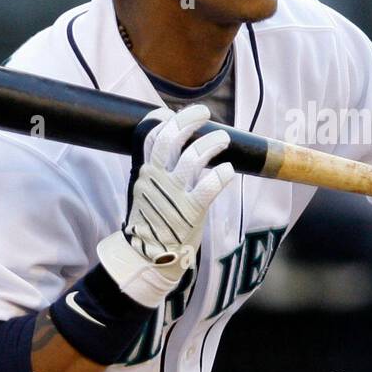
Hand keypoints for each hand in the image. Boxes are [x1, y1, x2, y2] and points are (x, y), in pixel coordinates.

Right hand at [97, 105, 234, 307]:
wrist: (147, 258)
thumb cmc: (151, 224)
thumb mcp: (144, 193)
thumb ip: (155, 171)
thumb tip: (170, 149)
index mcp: (145, 173)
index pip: (151, 137)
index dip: (164, 120)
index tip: (174, 113)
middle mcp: (157, 179)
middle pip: (170, 139)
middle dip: (188, 120)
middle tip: (204, 113)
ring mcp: (173, 195)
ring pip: (193, 157)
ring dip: (211, 143)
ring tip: (223, 139)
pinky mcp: (190, 211)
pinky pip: (209, 186)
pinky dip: (221, 174)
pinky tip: (227, 170)